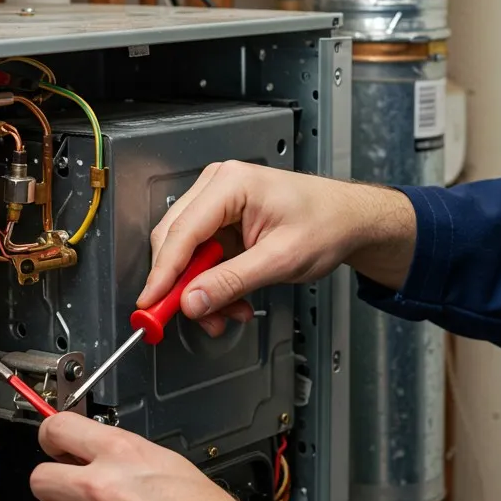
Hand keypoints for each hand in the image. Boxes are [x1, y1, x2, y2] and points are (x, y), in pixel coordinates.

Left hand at [30, 412, 255, 500]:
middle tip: (73, 498)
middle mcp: (101, 488)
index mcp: (120, 454)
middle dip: (54, 490)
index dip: (50, 438)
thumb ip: (124, 458)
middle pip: (39, 480)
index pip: (57, 429)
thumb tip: (96, 457)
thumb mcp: (169, 463)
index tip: (52, 446)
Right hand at [139, 160, 416, 335]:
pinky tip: (233, 301)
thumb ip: (232, 282)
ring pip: (186, 255)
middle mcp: (217, 188)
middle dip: (184, 286)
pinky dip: (213, 285)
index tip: (151, 303)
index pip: (181, 232)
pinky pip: (202, 260)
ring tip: (229, 313)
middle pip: (175, 242)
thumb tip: (192, 301)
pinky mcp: (222, 225)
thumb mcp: (280, 259)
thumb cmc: (326, 223)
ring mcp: (217, 206)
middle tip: (195, 317)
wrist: (349, 220)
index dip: (163, 272)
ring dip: (202, 291)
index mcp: (230, 184)